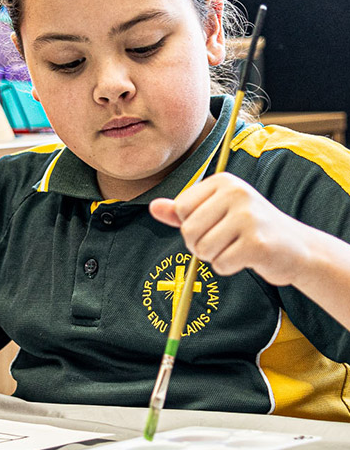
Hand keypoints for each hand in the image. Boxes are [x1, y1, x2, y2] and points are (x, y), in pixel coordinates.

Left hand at [149, 173, 309, 285]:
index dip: (190, 225)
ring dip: (215, 257)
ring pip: (203, 250)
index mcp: (223, 181)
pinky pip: (221, 264)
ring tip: (236, 248)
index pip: (181, 208)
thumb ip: (183, 211)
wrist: (296, 247)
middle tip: (224, 242)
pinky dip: (228, 267)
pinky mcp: (257, 243)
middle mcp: (236, 193)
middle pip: (188, 231)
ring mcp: (248, 217)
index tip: (212, 226)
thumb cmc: (250, 229)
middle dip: (200, 246)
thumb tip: (153, 207)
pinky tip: (246, 258)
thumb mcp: (216, 212)